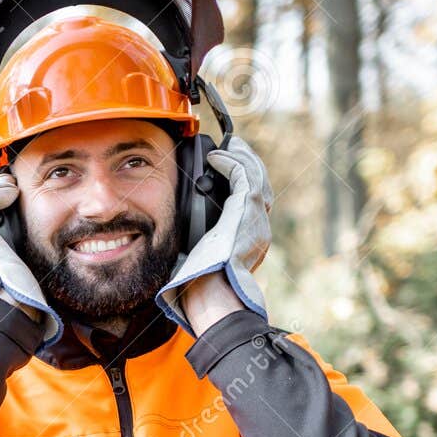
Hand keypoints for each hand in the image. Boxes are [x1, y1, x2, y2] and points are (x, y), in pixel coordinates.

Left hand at [156, 135, 272, 335]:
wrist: (209, 290)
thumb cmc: (198, 282)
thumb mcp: (198, 257)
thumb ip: (197, 242)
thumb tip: (176, 237)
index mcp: (248, 240)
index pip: (252, 203)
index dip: (243, 183)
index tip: (227, 171)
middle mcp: (258, 227)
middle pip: (260, 185)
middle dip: (247, 164)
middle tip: (233, 149)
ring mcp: (256, 218)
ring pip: (256, 176)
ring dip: (241, 158)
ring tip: (229, 147)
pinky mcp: (247, 208)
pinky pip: (243, 175)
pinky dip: (230, 163)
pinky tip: (215, 157)